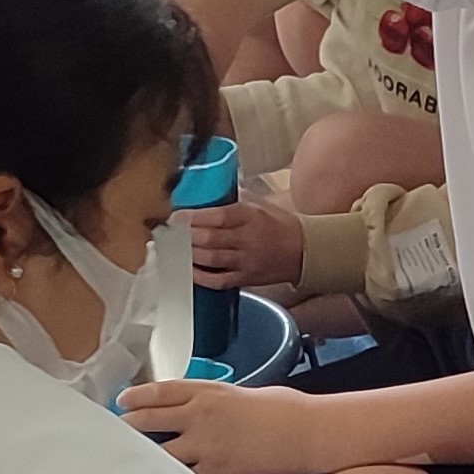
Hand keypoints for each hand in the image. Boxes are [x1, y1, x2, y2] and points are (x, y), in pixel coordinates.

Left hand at [118, 378, 317, 473]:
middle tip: (115, 437)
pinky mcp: (216, 471)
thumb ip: (214, 402)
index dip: (135, 398)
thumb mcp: (242, 394)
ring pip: (159, 453)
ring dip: (143, 459)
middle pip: (148, 420)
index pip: (158, 391)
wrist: (306, 431)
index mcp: (206, 391)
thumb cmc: (284, 409)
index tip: (121, 403)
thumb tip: (198, 414)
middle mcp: (198, 415)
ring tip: (128, 466)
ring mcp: (204, 444)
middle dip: (128, 429)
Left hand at [179, 197, 305, 289]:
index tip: (176, 216)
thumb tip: (207, 193)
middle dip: (186, 236)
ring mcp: (246, 261)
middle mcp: (247, 239)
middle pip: (210, 239)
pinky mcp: (245, 278)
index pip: (217, 216)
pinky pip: (219, 280)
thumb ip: (234, 202)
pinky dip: (201, 277)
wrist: (304, 251)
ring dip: (190, 255)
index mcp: (249, 217)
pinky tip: (189, 271)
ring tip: (174, 250)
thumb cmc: (279, 225)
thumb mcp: (259, 206)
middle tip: (169, 234)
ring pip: (212, 259)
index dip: (193, 217)